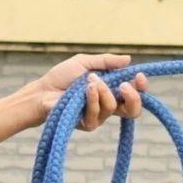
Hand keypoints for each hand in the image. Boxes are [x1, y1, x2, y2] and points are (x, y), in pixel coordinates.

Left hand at [19, 53, 148, 131]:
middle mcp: (108, 105)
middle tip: (125, 86)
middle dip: (134, 97)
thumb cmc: (61, 77)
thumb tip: (129, 59)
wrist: (41, 91)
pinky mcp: (89, 124)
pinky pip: (99, 113)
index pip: (134, 94)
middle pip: (134, 110)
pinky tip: (86, 89)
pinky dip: (93, 98)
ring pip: (114, 107)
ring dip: (104, 91)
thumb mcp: (85, 62)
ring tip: (90, 81)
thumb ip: (107, 61)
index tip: (139, 76)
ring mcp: (99, 116)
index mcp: (111, 90)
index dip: (141, 87)